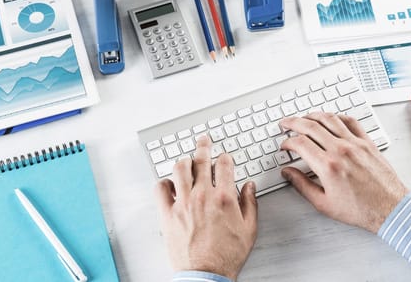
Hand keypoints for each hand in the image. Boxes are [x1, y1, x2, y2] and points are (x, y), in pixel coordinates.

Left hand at [155, 136, 257, 279]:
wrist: (206, 274)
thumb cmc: (226, 255)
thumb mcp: (249, 229)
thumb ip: (250, 203)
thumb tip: (250, 186)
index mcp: (224, 198)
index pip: (224, 165)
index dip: (225, 157)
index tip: (224, 157)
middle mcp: (203, 196)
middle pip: (201, 160)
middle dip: (204, 146)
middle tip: (204, 140)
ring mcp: (183, 203)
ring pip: (180, 169)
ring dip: (184, 161)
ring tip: (187, 159)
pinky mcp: (168, 214)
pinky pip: (160, 189)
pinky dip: (164, 182)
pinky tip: (170, 184)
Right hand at [279, 112, 407, 232]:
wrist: (390, 209)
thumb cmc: (360, 209)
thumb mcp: (323, 203)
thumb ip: (302, 185)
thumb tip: (288, 173)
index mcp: (328, 166)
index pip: (300, 143)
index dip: (287, 142)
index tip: (284, 145)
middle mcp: (341, 150)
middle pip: (311, 126)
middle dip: (294, 122)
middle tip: (286, 123)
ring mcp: (355, 144)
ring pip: (329, 119)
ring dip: (313, 115)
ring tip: (304, 118)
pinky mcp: (367, 143)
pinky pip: (350, 121)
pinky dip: (337, 116)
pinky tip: (331, 118)